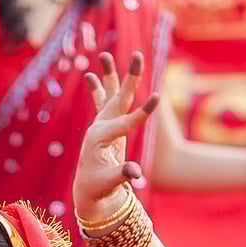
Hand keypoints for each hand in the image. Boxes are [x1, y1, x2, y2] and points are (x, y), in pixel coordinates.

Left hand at [72, 51, 158, 226]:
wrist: (87, 191)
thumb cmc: (99, 188)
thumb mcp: (110, 183)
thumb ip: (123, 175)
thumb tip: (135, 173)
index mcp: (99, 139)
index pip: (125, 123)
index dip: (142, 112)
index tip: (157, 97)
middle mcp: (98, 128)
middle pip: (117, 99)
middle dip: (129, 77)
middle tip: (138, 55)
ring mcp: (100, 125)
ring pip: (109, 95)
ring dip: (110, 74)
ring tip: (104, 54)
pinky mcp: (103, 127)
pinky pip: (101, 102)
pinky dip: (100, 88)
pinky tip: (90, 75)